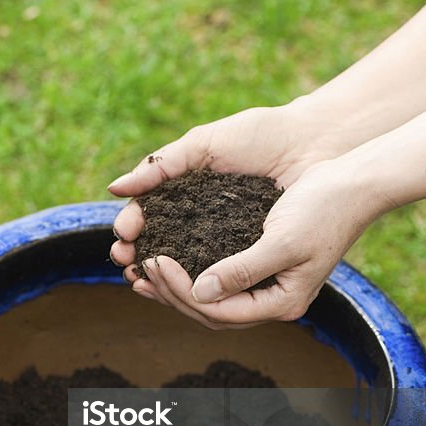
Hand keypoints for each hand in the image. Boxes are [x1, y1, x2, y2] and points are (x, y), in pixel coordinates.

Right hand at [108, 103, 329, 280]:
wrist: (312, 142)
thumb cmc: (260, 135)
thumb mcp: (205, 145)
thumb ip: (161, 166)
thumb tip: (114, 189)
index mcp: (184, 190)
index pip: (148, 216)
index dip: (132, 230)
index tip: (123, 239)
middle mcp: (201, 218)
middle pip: (161, 245)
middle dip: (140, 257)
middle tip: (127, 265)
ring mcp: (226, 238)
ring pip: (187, 265)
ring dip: (164, 278)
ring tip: (145, 282)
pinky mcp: (252, 253)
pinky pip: (221, 273)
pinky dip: (202, 283)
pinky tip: (187, 290)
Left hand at [113, 159, 385, 328]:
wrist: (352, 183)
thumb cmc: (324, 208)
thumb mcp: (282, 240)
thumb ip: (243, 270)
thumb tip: (200, 292)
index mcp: (283, 302)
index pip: (220, 312)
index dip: (182, 292)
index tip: (156, 262)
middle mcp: (273, 300)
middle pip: (211, 311)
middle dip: (171, 293)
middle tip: (140, 267)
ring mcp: (267, 285)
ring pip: (211, 299)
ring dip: (175, 288)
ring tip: (141, 272)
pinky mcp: (259, 264)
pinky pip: (217, 278)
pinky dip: (189, 272)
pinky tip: (166, 258)